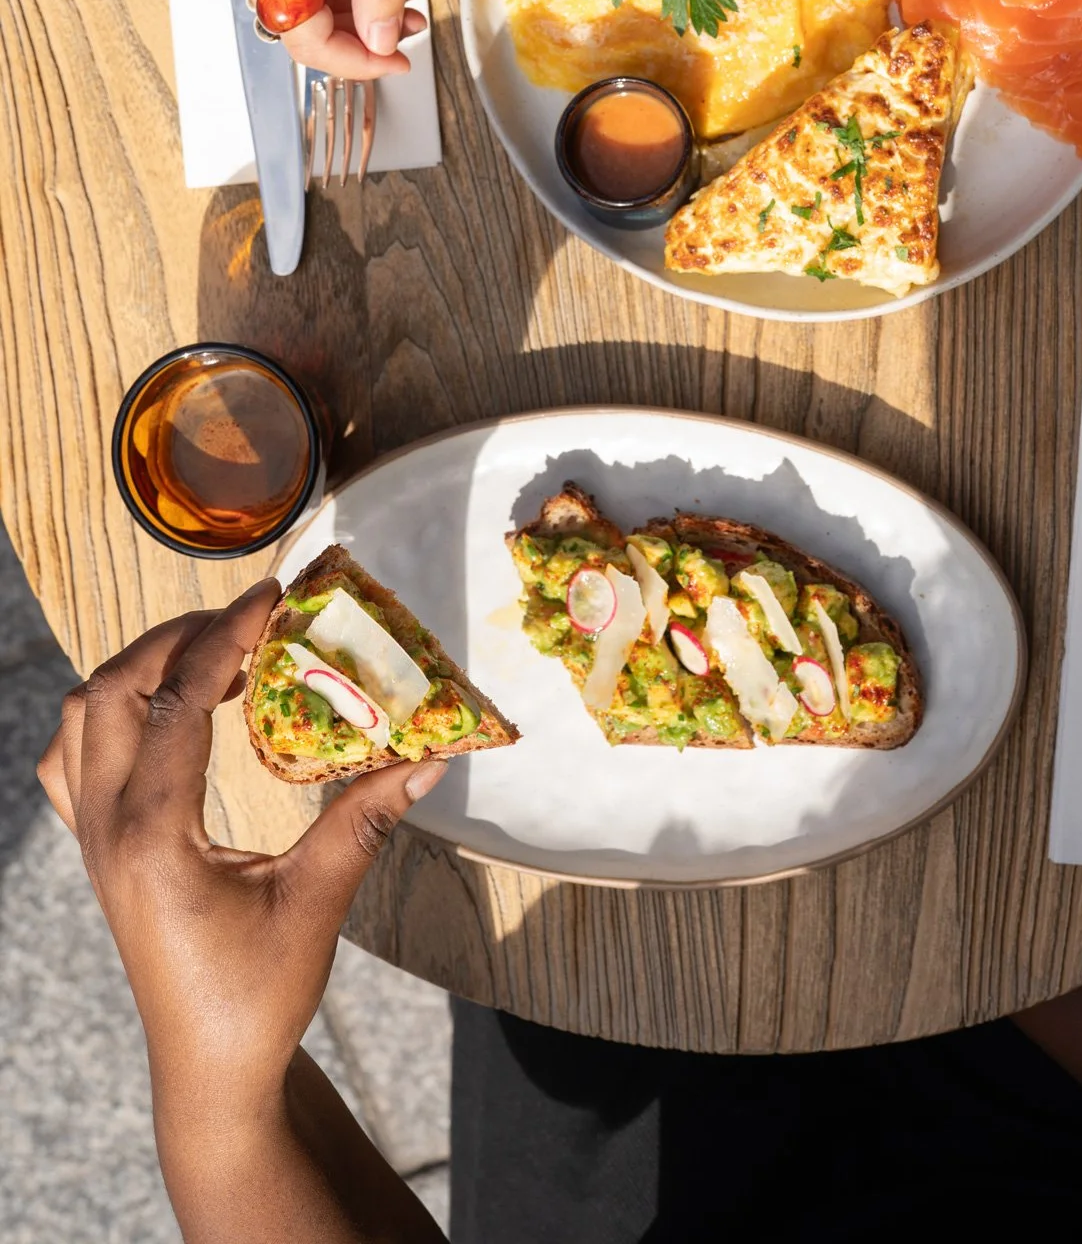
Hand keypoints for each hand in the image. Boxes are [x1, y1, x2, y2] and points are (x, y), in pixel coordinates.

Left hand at [37, 580, 444, 1105]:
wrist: (210, 1065)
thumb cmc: (260, 991)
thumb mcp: (318, 901)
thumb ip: (362, 820)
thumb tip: (430, 756)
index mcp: (154, 835)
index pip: (177, 702)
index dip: (224, 636)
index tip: (271, 597)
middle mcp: (107, 827)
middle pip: (111, 691)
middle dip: (175, 639)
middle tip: (246, 621)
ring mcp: (91, 839)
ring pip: (80, 717)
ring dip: (139, 669)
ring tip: (212, 655)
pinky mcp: (96, 850)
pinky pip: (70, 760)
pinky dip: (108, 713)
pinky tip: (165, 713)